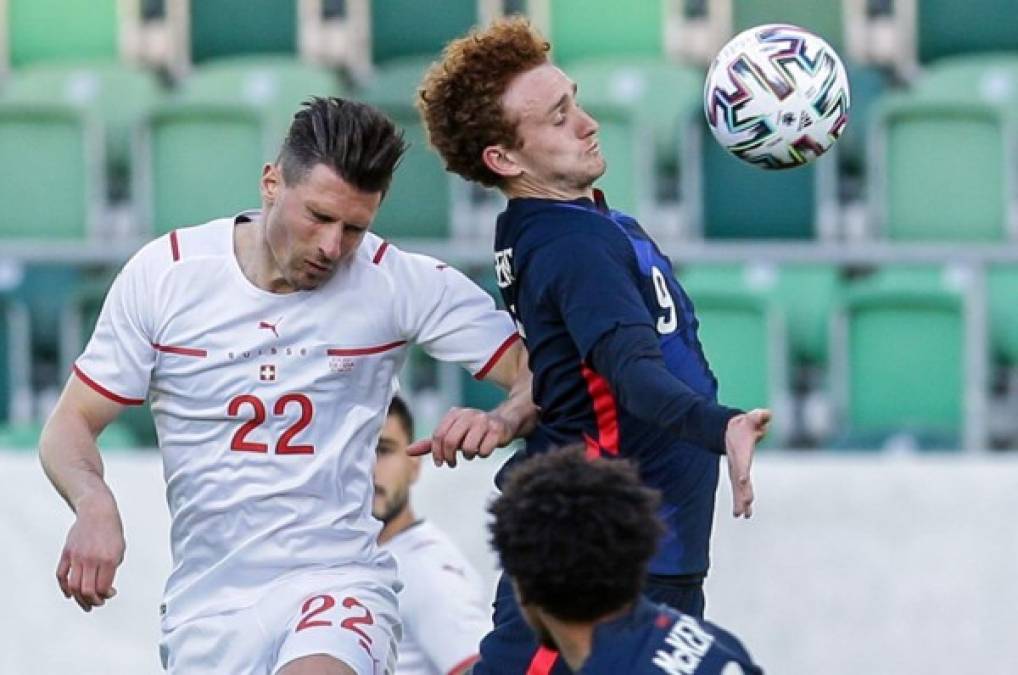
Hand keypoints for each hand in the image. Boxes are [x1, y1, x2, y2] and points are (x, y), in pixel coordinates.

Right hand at [56, 492, 124, 611]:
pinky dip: (64, 588)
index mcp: (108, 558)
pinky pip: (61, 575)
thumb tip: (105, 589)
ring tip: (85, 603)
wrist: (97, 510)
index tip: (109, 594)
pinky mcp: (66, 553)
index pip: (103, 587)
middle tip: (97, 603)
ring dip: (79, 599)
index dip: (106, 595)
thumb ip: (112, 569)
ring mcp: (77, 556)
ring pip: (73, 586)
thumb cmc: (111, 529)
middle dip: (93, 601)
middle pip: (87, 590)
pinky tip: (70, 594)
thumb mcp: (120, 549)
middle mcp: (91, 559)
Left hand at [406, 406, 511, 467]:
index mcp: (454, 414)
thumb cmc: (474, 431)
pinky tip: (485, 449)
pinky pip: (484, 450)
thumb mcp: (451, 435)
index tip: (440, 463)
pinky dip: (483, 454)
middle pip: (450, 441)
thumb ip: (431, 443)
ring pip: (468, 447)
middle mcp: (468, 414)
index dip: (436, 452)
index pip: (438, 435)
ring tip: (472, 453)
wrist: (504, 422)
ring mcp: (483, 421)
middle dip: (449, 457)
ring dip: (469, 456)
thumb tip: (407, 451)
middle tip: (451, 464)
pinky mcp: (496, 430)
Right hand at [724, 408, 770, 518]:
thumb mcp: (752, 419)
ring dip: (740, 502)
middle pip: (739, 481)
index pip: (741, 463)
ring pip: (739, 490)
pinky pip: (741, 491)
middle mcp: (737, 465)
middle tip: (746, 504)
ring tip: (742, 515)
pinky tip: (745, 514)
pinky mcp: (739, 476)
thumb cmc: (744, 425)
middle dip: (742, 492)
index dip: (743, 470)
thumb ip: (758, 417)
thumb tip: (766, 414)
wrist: (728, 431)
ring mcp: (737, 472)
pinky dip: (742, 502)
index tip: (743, 480)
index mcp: (741, 453)